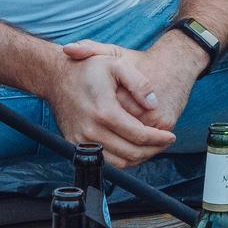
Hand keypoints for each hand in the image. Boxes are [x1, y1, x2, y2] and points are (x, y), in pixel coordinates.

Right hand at [51, 39, 193, 162]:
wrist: (55, 77)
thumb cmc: (88, 69)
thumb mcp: (116, 64)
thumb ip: (139, 83)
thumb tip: (153, 105)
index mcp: (104, 111)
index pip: (139, 135)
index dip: (159, 139)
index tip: (171, 137)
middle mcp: (91, 130)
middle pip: (130, 153)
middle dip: (153, 150)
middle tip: (165, 143)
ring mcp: (80, 140)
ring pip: (118, 163)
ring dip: (139, 158)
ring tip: (152, 147)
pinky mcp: (74, 144)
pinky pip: (103, 161)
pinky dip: (122, 160)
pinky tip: (133, 148)